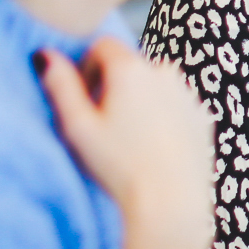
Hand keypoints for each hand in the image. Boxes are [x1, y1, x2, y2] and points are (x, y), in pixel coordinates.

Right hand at [38, 39, 215, 248]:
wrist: (170, 203)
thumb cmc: (118, 167)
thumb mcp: (77, 127)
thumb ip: (60, 85)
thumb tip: (45, 54)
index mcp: (132, 68)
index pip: (102, 46)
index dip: (87, 68)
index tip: (84, 101)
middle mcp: (165, 72)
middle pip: (130, 65)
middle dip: (113, 85)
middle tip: (103, 125)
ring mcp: (188, 94)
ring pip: (154, 85)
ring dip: (139, 100)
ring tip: (128, 140)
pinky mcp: (203, 117)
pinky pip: (175, 105)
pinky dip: (162, 116)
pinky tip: (152, 147)